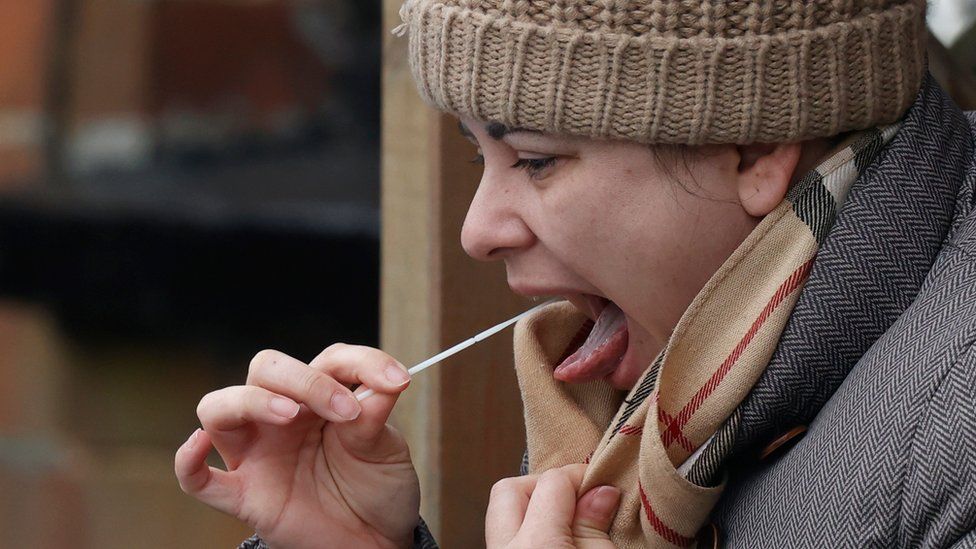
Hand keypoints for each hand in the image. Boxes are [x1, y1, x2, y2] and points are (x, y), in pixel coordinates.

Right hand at [174, 344, 419, 548]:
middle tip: (345, 410)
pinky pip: (198, 479)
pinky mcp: (245, 495)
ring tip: (290, 413)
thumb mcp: (387, 449)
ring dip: (250, 401)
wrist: (375, 542)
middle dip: (304, 379)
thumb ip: (378, 416)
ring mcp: (258, 454)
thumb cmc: (376, 488)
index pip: (327, 360)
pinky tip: (199, 445)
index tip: (395, 382)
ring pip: (220, 407)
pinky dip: (188, 461)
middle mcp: (283, 417)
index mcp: (321, 397)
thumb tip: (385, 382)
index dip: (362, 364)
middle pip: (265, 369)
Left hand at [485, 464, 620, 548]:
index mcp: (536, 543)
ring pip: (501, 516)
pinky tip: (554, 541)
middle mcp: (505, 548)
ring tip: (565, 523)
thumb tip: (601, 490)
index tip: (602, 485)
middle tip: (576, 502)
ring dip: (532, 511)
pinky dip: (527, 532)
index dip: (580, 477)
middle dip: (542, 486)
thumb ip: (595, 524)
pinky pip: (506, 538)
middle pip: (508, 490)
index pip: (552, 482)